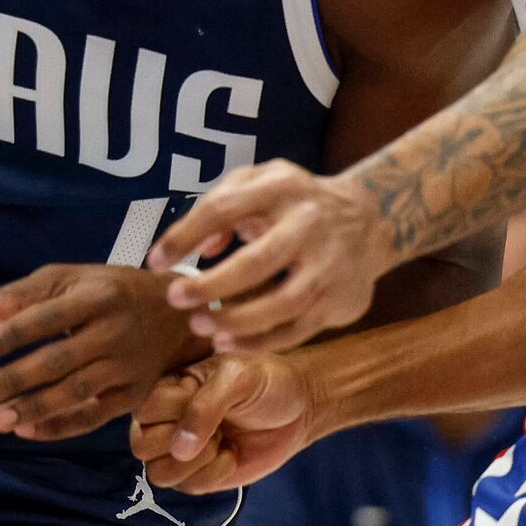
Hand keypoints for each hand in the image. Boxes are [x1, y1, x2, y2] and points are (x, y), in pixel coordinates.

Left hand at [0, 265, 203, 441]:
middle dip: (14, 380)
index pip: (48, 317)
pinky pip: (94, 417)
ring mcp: (127, 366)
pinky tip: (26, 430)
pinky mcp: (133, 395)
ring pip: (76, 392)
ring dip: (34, 408)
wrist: (178, 316)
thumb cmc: (110, 292)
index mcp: (96, 296)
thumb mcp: (70, 279)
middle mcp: (114, 331)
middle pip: (59, 360)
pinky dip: (60, 427)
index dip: (13, 334)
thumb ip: (19, 295)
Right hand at [128, 351, 321, 492]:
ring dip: (195, 463)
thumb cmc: (266, 381)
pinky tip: (232, 455)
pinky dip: (213, 475)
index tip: (206, 398)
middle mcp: (166, 420)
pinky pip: (187, 488)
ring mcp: (180, 450)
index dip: (175, 411)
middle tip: (215, 426)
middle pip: (141, 446)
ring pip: (158, 474)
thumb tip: (178, 450)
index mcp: (168, 386)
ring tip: (222, 443)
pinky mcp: (199, 475)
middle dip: (182, 441)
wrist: (298, 408)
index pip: (144, 410)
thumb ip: (205, 407)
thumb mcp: (238, 378)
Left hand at [148, 161, 397, 353]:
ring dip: (236, 320)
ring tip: (200, 326)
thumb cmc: (295, 201)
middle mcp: (310, 224)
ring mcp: (329, 266)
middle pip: (259, 261)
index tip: (154, 260)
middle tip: (174, 297)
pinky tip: (227, 343)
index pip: (225, 208)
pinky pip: (297, 330)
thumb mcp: (261, 181)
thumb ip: (224, 199)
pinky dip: (259, 342)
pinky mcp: (339, 301)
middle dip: (212, 285)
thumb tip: (202, 246)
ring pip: (282, 304)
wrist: (370, 219)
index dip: (186, 235)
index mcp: (282, 187)